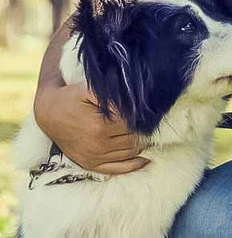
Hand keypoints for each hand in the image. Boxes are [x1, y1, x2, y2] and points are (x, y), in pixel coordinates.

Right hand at [34, 83, 148, 173]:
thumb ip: (113, 95)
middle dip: (146, 130)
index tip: (152, 111)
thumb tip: (135, 101)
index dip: (145, 117)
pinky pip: (119, 168)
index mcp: (100, 126)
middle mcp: (98, 145)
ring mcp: (95, 157)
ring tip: (151, 134)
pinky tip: (146, 157)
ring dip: (144, 144)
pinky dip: (135, 164)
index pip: (135, 123)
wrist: (48, 113)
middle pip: (135, 138)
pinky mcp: (91, 164)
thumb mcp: (90, 90)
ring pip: (131, 153)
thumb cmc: (71, 98)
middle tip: (155, 122)